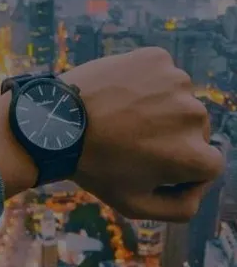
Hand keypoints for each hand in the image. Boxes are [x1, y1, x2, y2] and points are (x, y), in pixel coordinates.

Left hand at [61, 48, 223, 221]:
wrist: (56, 122)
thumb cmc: (95, 167)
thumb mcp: (136, 205)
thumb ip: (180, 209)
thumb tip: (200, 190)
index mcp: (193, 154)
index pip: (209, 165)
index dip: (184, 170)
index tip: (155, 166)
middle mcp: (193, 115)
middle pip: (195, 130)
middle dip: (172, 137)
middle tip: (133, 141)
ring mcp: (176, 82)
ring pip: (179, 100)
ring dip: (160, 108)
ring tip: (123, 117)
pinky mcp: (157, 58)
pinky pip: (161, 74)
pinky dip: (147, 83)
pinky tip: (121, 95)